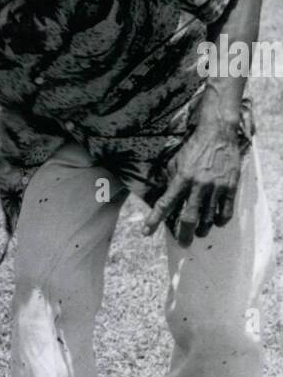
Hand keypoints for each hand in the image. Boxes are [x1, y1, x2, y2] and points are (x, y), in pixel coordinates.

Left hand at [143, 118, 241, 245]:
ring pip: (208, 218)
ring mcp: (216, 187)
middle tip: (184, 243)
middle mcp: (198, 185)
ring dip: (203, 230)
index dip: (154, 220)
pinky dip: (219, 221)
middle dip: (185, 234)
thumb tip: (166, 200)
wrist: (218, 134)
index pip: (165, 204)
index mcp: (181, 178)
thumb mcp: (175, 162)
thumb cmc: (194, 148)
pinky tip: (215, 222)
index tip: (146, 232)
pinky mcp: (230, 187)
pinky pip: (225, 212)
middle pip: (189, 218)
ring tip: (199, 232)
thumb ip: (171, 181)